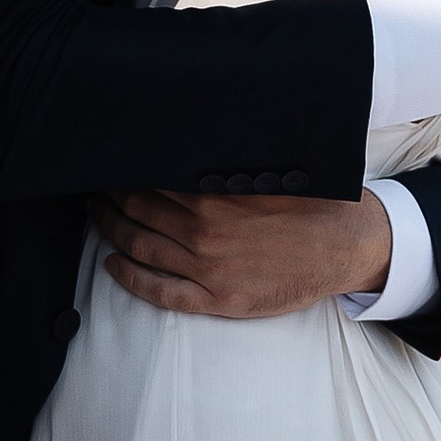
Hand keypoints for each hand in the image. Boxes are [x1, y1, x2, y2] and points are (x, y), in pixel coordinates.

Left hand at [97, 187, 391, 318]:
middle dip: (108, 198)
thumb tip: (182, 140)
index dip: (123, 170)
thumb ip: (223, 161)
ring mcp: (207, 269)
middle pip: (136, 211)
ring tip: (97, 217)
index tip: (109, 161)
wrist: (347, 247)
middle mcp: (203, 232)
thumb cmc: (310, 203)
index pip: (149, 179)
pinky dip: (129, 278)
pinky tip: (112, 266)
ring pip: (140, 248)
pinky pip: (159, 292)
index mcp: (213, 195)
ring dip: (111, 231)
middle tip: (93, 187)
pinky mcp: (217, 300)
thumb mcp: (268, 170)